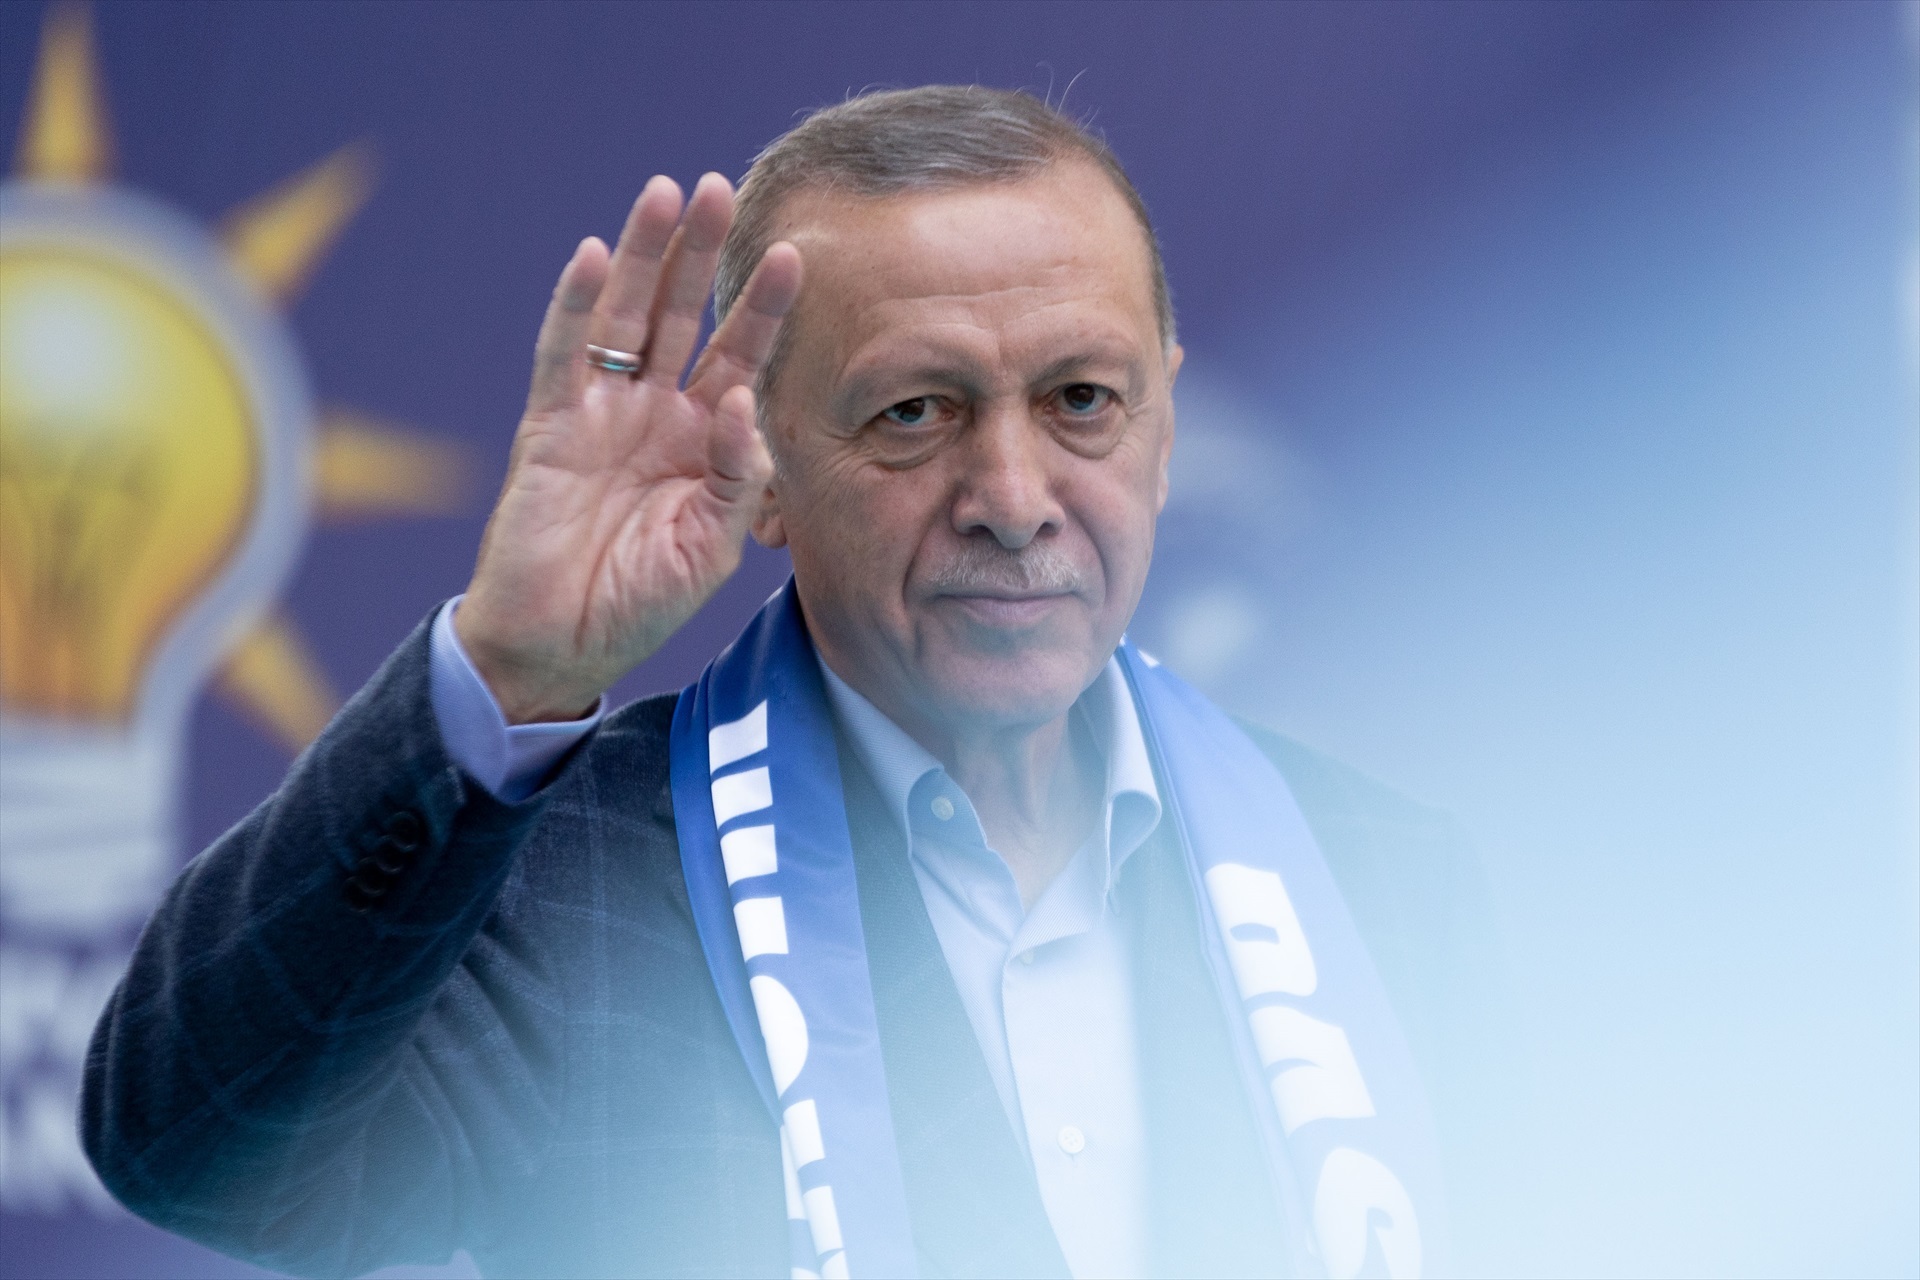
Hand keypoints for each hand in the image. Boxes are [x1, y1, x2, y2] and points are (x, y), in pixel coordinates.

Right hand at [456, 174, 801, 722]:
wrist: (560, 644)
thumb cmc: (641, 602)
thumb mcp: (712, 547)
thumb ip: (737, 475)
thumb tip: (740, 399)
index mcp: (705, 441)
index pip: (740, 357)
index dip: (763, 308)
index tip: (795, 256)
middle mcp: (655, 414)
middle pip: (682, 315)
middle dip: (703, 254)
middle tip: (723, 190)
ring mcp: (600, 412)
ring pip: (624, 316)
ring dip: (645, 255)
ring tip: (667, 194)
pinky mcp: (549, 426)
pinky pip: (563, 354)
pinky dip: (576, 305)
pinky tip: (597, 256)